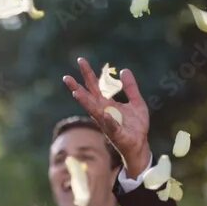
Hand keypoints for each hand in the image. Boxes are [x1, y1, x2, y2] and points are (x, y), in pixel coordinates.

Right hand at [63, 58, 151, 176]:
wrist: (140, 144)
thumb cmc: (136, 125)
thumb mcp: (136, 102)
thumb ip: (130, 87)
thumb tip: (124, 70)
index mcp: (108, 104)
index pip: (95, 87)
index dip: (88, 74)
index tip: (81, 61)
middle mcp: (104, 112)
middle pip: (89, 97)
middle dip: (78, 87)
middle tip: (66, 77)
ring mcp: (108, 123)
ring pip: (94, 111)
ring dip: (85, 102)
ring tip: (76, 92)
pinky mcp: (117, 133)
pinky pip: (112, 126)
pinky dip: (109, 120)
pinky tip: (106, 114)